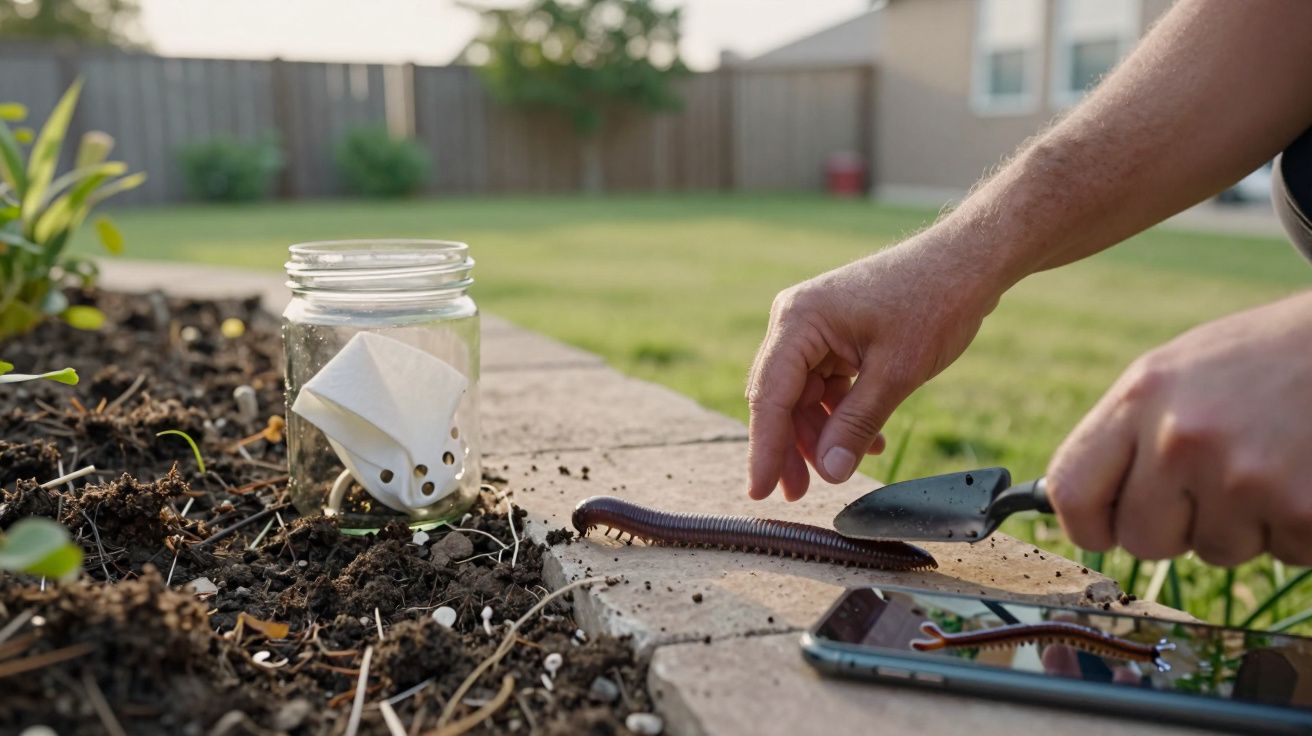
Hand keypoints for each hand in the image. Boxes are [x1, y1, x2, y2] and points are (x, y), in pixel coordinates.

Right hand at [746, 236, 1003, 499]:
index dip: (765, 448)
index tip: (761, 491)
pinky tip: (865, 441)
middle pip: (780, 397)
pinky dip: (840, 413)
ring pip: (802, 395)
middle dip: (791, 446)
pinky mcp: (835, 334)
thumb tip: (830, 471)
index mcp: (800, 321)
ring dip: (820, 433)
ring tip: (840, 467)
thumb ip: (856, 424)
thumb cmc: (934, 302)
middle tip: (798, 493)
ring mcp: (815, 326)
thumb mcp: (896, 373)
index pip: (770, 396)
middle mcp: (797, 320)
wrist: (968, 262)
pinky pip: (826, 383)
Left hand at [1047, 291, 1311, 566]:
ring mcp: (1243, 478)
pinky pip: (1282, 553)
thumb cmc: (1264, 360)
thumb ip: (1128, 434)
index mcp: (1142, 397)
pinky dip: (1297, 527)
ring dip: (1244, 523)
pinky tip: (1307, 473)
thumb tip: (1068, 502)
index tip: (1106, 527)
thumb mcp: (1177, 374)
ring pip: (1215, 551)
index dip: (1088, 524)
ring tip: (1274, 460)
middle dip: (1176, 527)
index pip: (1072, 492)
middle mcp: (1182, 438)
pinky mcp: (1302, 511)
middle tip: (1217, 480)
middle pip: (1141, 539)